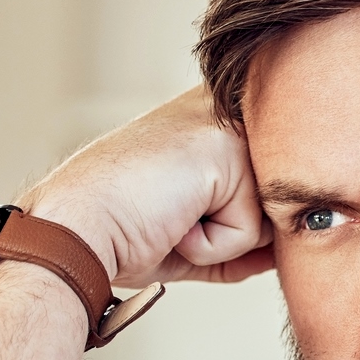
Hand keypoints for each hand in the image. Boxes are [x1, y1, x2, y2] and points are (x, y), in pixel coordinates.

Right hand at [20, 86, 272, 288]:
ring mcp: (227, 122)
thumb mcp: (193, 232)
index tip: (185, 213)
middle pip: (276, 202)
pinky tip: (171, 220)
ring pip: (267, 217)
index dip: (237, 219)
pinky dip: (210, 246)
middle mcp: (225, 109)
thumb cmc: (121, 231)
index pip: (267, 181)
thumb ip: (243, 232)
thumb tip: (286, 251)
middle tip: (172, 216)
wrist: (73, 230)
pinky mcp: (226, 145)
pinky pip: (250, 231)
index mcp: (215, 117)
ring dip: (221, 240)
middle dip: (233, 233)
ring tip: (170, 216)